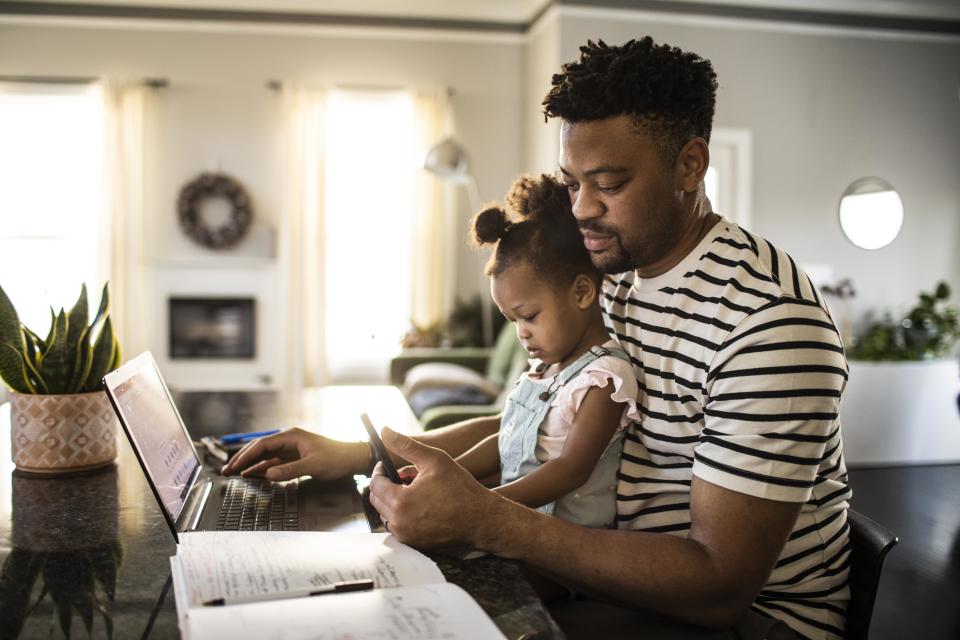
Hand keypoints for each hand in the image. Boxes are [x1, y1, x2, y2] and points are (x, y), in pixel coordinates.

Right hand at [220, 427, 367, 481]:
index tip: (235, 466)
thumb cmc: (337, 458)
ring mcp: (291, 449)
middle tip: (227, 470)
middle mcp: (289, 440)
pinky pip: (273, 463)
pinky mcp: (294, 458)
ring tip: (234, 473)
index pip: (263, 444)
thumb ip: (290, 470)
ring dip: (250, 465)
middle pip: (260, 449)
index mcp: (291, 436)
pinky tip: (252, 475)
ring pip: (265, 456)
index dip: (247, 455)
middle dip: (243, 459)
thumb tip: (269, 474)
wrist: (352, 459)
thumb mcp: (314, 465)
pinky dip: (262, 469)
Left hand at [368, 428, 499, 548]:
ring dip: (394, 500)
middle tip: (406, 476)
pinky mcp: (414, 543)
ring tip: (416, 490)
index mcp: (400, 502)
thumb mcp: (434, 460)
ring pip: (386, 514)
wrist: (481, 519)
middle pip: (377, 500)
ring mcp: (406, 536)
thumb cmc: (460, 488)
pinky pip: (398, 526)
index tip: (386, 464)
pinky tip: (421, 505)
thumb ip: (406, 445)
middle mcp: (399, 523)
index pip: (375, 484)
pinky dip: (402, 514)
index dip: (379, 471)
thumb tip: (384, 431)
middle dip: (387, 485)